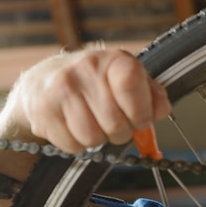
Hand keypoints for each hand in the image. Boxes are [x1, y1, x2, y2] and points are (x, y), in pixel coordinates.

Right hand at [4, 47, 170, 152]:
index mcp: (115, 60)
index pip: (132, 86)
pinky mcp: (44, 111)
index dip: (141, 112)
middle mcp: (86, 69)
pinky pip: (74, 146)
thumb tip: (161, 111)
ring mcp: (62, 89)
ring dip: (99, 139)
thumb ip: (153, 96)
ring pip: (94, 138)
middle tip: (114, 123)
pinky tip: (74, 126)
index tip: (140, 119)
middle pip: (116, 125)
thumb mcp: (130, 81)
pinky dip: (78, 144)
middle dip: (121, 132)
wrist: (44, 82)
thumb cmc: (97, 84)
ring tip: (93, 122)